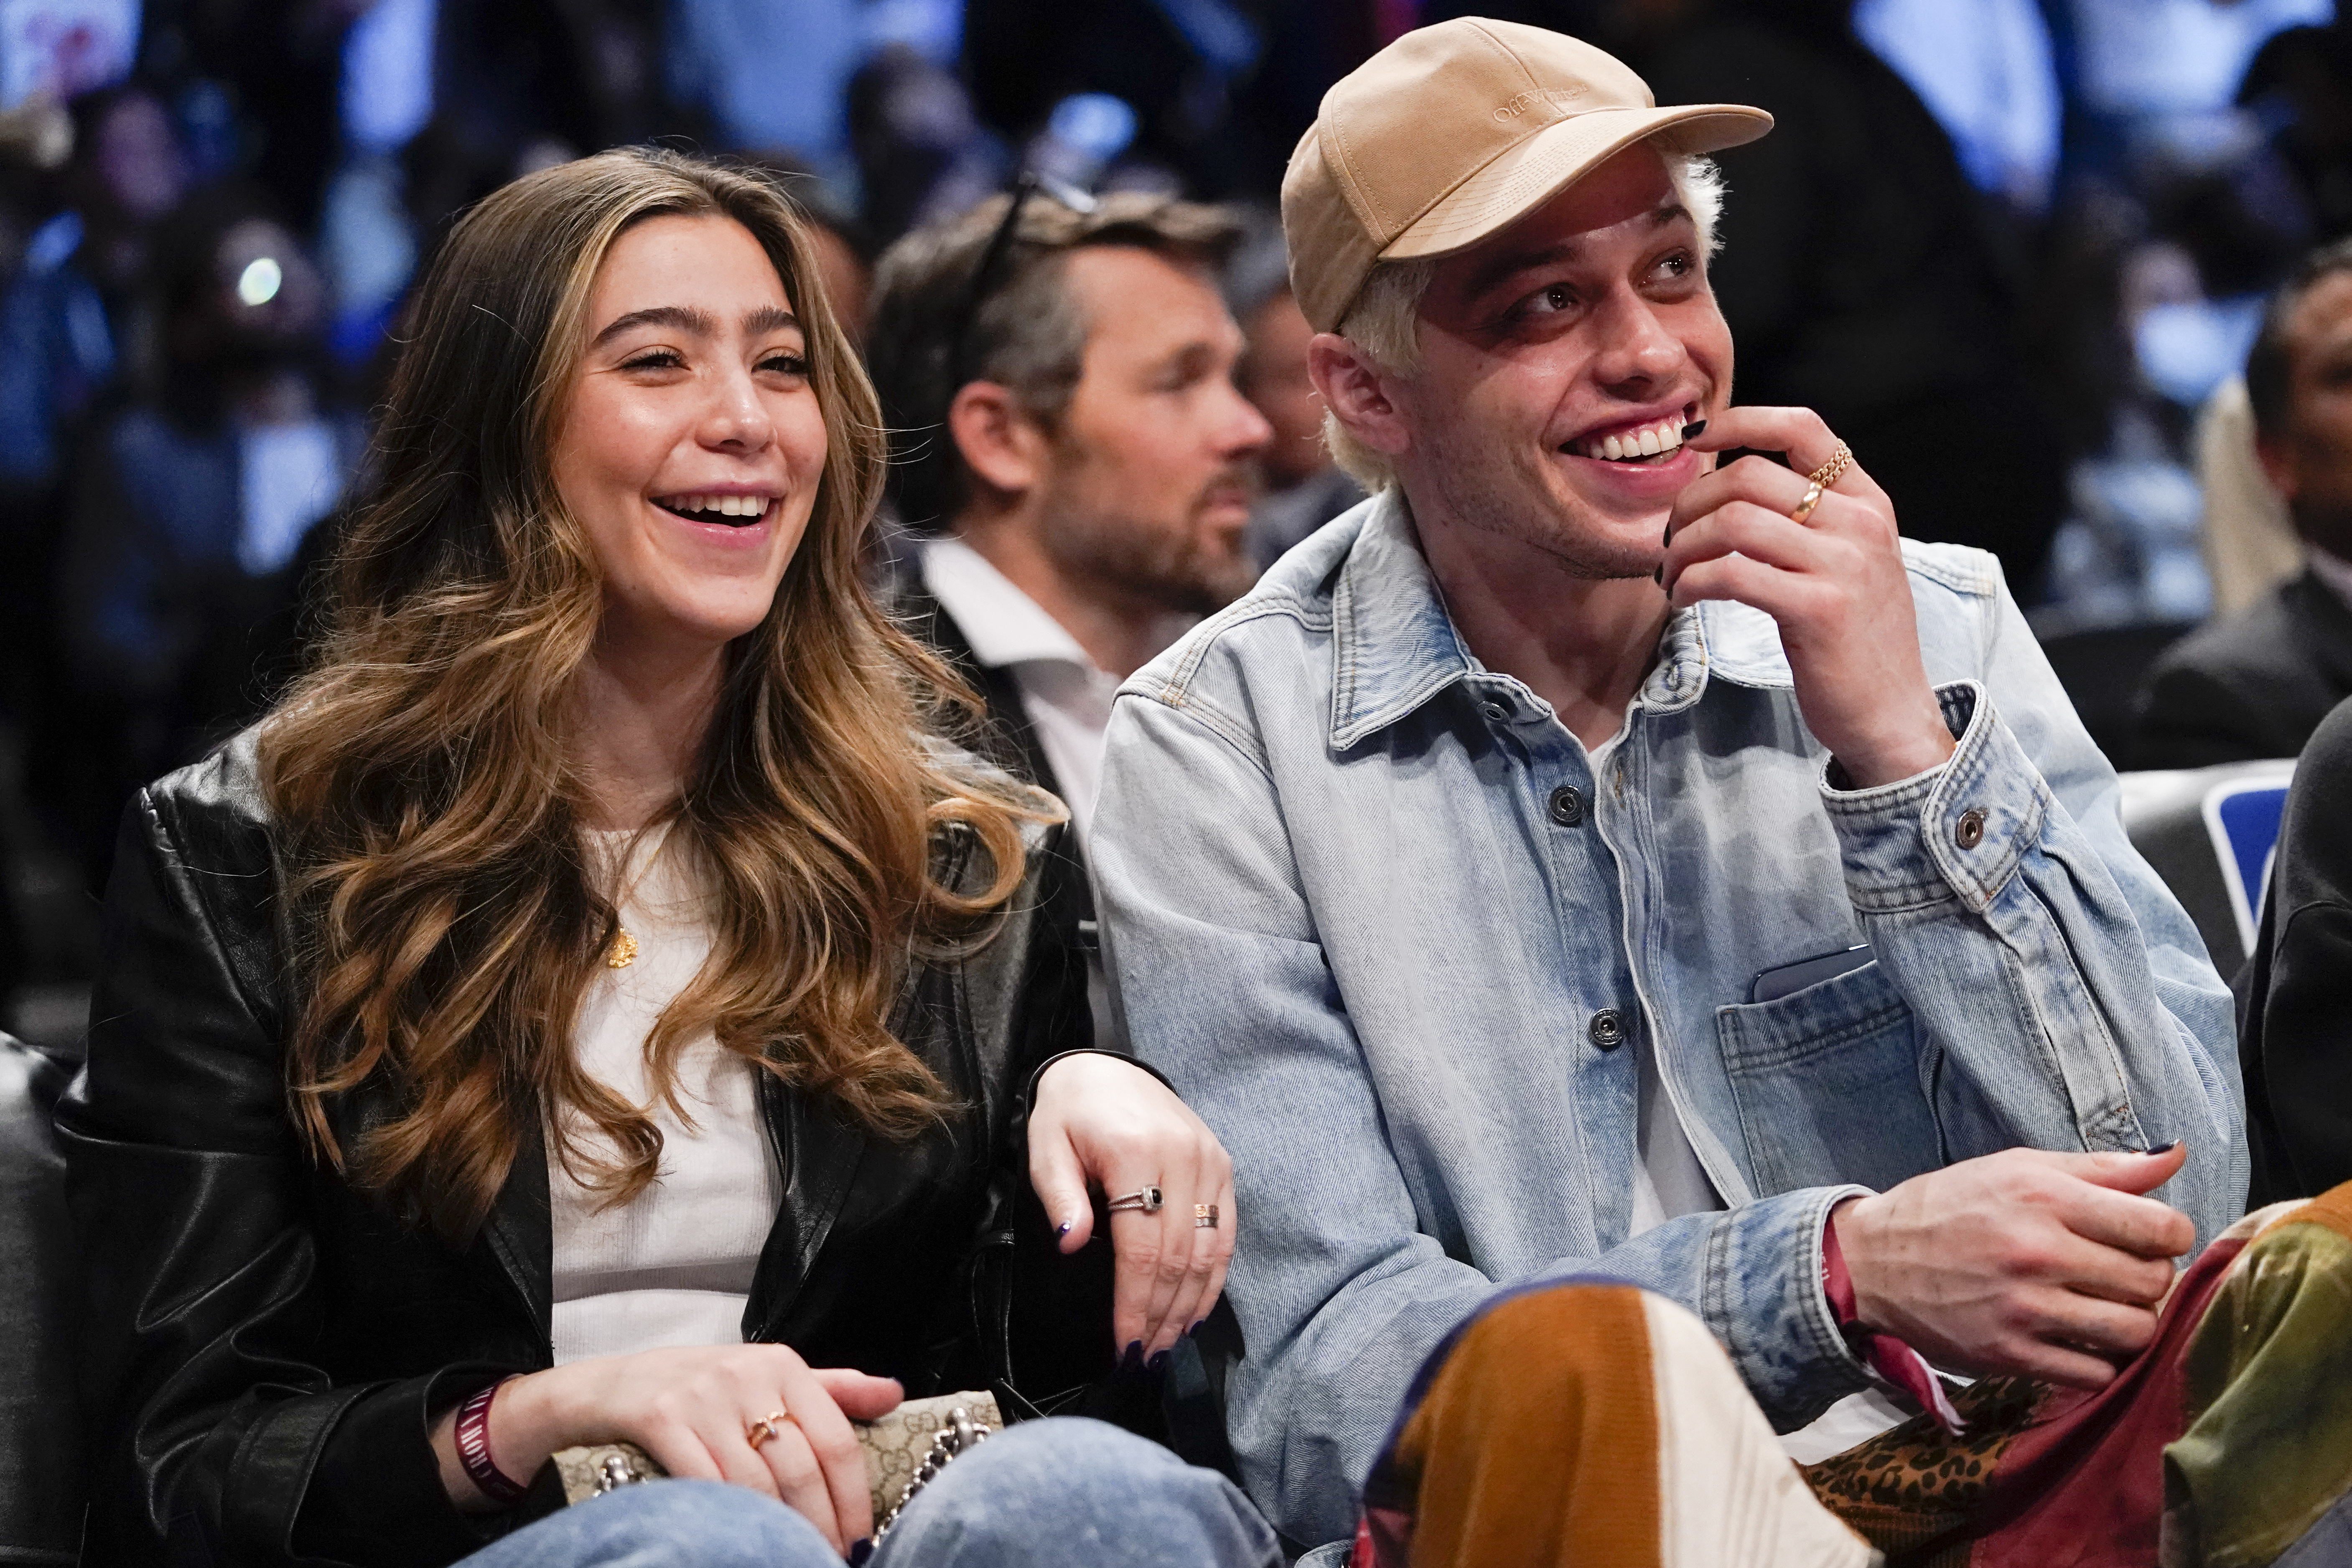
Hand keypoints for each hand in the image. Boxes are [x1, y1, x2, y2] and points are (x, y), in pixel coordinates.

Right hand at [431, 1344, 901, 1550]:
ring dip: (776, 1535)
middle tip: (827, 1563)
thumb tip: (895, 1393)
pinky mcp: (659, 1418)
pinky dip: (726, 1520)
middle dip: (819, 1529)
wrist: (607, 1385)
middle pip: (801, 1469)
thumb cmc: (699, 1388)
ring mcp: (700, 1396)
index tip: (861, 1541)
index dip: (854, 1500)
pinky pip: (704, 1483)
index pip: (837, 1441)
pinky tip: (736, 1544)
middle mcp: (746, 1374)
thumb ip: (832, 1388)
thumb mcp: (765, 1377)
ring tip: (788, 1561)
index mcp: (782, 1364)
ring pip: (756, 1485)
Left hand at [1029, 1052, 1235, 1361]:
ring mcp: (1210, 1160)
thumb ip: (1059, 1195)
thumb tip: (1071, 1245)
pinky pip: (1225, 1232)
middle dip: (1162, 1316)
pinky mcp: (1223, 1165)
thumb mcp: (1046, 1147)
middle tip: (1144, 1358)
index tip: (1124, 1346)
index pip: (1142, 1247)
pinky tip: (1196, 1311)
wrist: (1106, 1069)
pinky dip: (1214, 1277)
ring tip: (1168, 1345)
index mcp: (1135, 1151)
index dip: (1135, 1304)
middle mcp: (1183, 1156)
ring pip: (1209, 1251)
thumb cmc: (1070, 1114)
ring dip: (1190, 1306)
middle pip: (1179, 1257)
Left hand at [1665, 407, 1955, 786]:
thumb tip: (1729, 486)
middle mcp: (1860, 522)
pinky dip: (1691, 583)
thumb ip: (1808, 518)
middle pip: (1748, 475)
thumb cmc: (1854, 639)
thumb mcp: (1849, 561)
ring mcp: (1843, 564)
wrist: (1891, 713)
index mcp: (1867, 501)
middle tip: (1670, 540)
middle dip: (1690, 503)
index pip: (1802, 427)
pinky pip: (1731, 575)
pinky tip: (1684, 599)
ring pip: (1732, 522)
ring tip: (1673, 575)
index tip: (1693, 438)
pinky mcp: (1818, 608)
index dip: (1738, 422)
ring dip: (1683, 546)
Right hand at [1831, 1143, 2195, 1388]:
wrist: (1873, 1261)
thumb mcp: (2019, 1168)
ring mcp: (2023, 1308)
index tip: (2151, 1237)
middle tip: (2121, 1272)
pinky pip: (2095, 1374)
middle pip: (2153, 1281)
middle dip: (2149, 1277)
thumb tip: (2173, 1156)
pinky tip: (2076, 1338)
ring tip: (2105, 1307)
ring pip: (2133, 1332)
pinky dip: (2097, 1361)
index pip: (2160, 1227)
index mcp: (2044, 1197)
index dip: (2171, 1235)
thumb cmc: (1951, 1207)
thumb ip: (2101, 1168)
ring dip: (2131, 1323)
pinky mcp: (2009, 1355)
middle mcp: (2036, 1251)